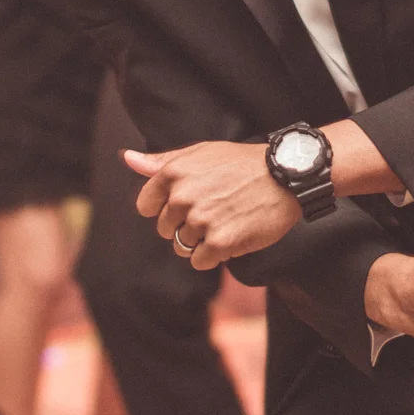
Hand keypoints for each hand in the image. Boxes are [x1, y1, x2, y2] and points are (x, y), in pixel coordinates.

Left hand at [125, 141, 300, 268]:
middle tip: (214, 211)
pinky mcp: (220, 242)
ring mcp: (201, 220)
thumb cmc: (242, 163)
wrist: (285, 176)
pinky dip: (214, 255)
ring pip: (182, 247)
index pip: (145, 206)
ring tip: (225, 222)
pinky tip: (232, 236)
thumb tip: (128, 159)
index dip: (165, 209)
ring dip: (201, 241)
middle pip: (164, 229)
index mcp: (173, 173)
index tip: (187, 204)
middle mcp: (183, 196)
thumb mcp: (201, 153)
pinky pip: (200, 261)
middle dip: (184, 225)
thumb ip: (161, 161)